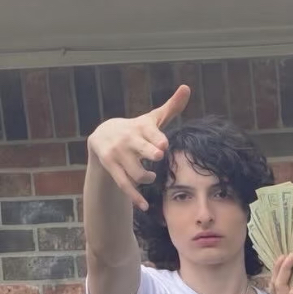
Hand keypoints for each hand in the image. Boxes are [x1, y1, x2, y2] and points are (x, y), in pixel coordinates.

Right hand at [87, 84, 190, 210]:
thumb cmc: (137, 130)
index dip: (157, 138)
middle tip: (157, 155)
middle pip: (140, 149)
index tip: (163, 145)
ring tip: (151, 175)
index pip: (151, 132)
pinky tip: (144, 206)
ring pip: (136, 171)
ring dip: (147, 177)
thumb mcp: (152, 119)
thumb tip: (187, 87)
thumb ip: (171, 107)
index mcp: (141, 127)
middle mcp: (128, 139)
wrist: (102, 136)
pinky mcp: (110, 167)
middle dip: (148, 152)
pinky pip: (124, 184)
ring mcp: (117, 154)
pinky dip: (134, 196)